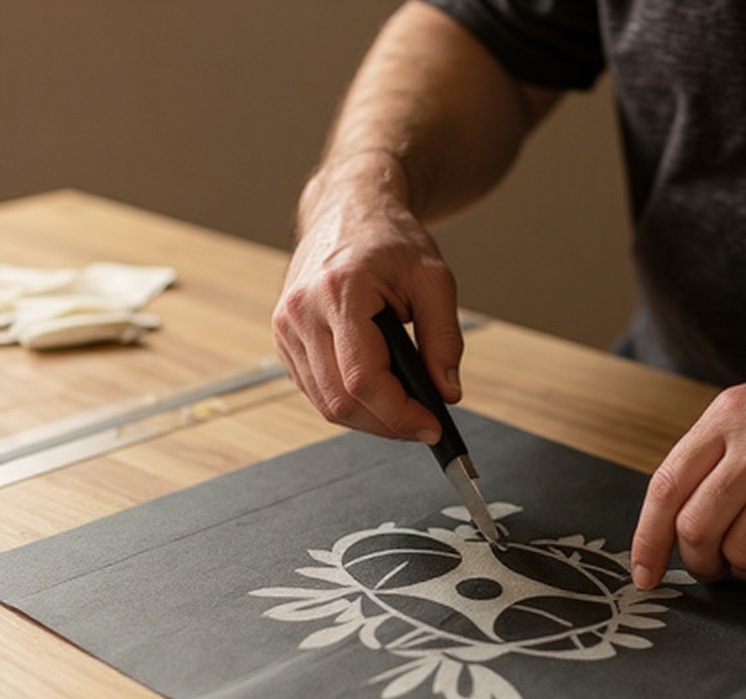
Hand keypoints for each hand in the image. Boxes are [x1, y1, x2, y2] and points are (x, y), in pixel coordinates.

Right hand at [272, 154, 463, 442]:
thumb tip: (447, 393)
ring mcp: (285, 327)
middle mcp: (301, 312)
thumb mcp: (434, 280)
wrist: (348, 211)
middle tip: (424, 426)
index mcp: (338, 292)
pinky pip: (315, 391)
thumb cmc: (390, 241)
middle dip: (388, 424)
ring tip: (406, 411)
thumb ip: (445, 339)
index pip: (363, 380)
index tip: (431, 427)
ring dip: (369, 419)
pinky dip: (349, 403)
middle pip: (341, 401)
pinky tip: (378, 395)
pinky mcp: (284, 339)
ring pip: (326, 404)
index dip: (400, 413)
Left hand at [630, 350, 745, 587]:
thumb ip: (711, 454)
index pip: (665, 488)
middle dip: (700, 561)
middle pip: (697, 528)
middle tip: (713, 567)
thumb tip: (668, 523)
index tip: (644, 574)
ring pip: (742, 552)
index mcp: (727, 416)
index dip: (647, 541)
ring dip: (744, 570)